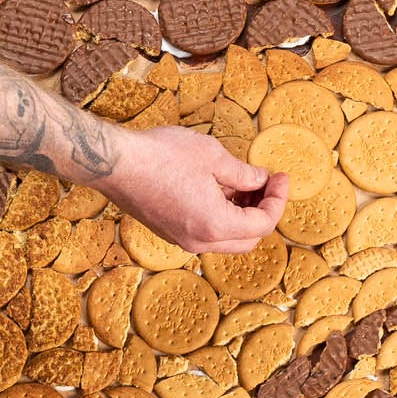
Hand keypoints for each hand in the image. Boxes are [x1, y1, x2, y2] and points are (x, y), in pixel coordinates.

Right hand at [96, 122, 284, 255]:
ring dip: (241, 215)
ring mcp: (182, 239)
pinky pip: (206, 232)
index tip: (281, 177)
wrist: (115, 163)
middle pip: (248, 239)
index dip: (278, 199)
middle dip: (263, 211)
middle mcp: (200, 241)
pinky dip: (221, 216)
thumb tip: (260, 179)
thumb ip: (243, 173)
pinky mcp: (169, 231)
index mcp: (216, 225)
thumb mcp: (213, 156)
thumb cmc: (162, 156)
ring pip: (226, 239)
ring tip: (243, 182)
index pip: (263, 224)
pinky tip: (218, 188)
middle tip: (267, 184)